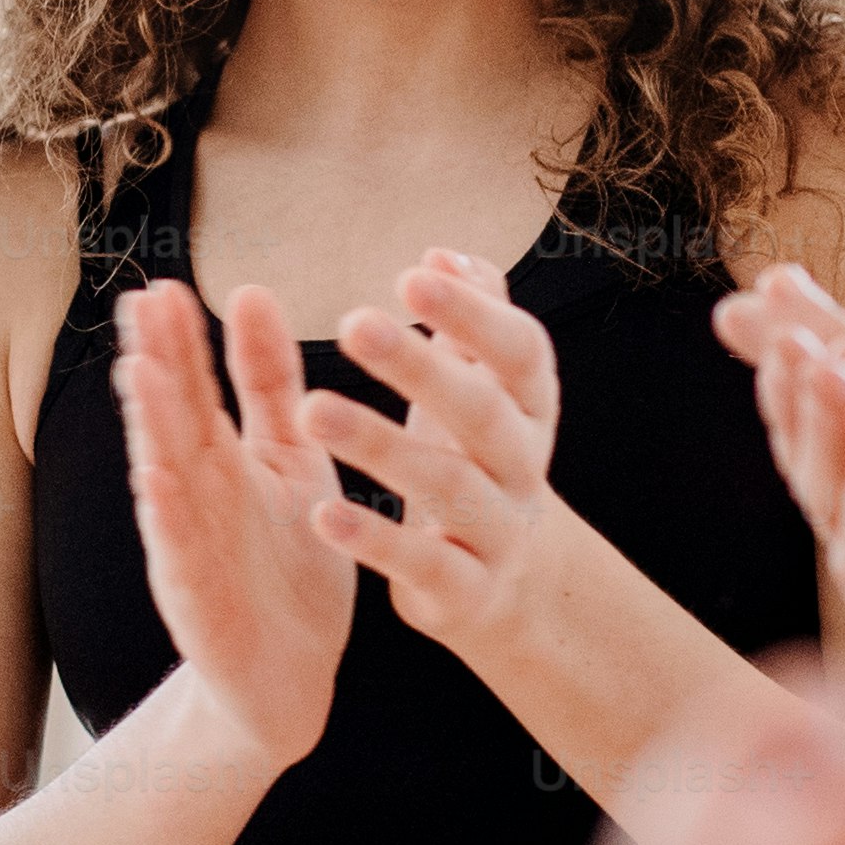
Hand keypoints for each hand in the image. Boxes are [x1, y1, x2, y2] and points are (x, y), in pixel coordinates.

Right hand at [114, 277, 356, 763]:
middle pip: (172, 418)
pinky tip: (157, 478)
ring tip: (141, 373)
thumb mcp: (292, 460)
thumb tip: (251, 291)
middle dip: (157, 362)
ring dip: (151, 426)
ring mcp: (190, 545)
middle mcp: (197, 494)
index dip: (182, 339)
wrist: (292, 677)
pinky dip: (167, 515)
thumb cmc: (289, 565)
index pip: (198, 386)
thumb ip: (271, 386)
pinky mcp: (197, 599)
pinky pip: (180, 552)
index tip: (165, 286)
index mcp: (224, 458)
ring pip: (165, 475)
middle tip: (141, 304)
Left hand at [298, 249, 582, 660]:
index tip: (413, 273)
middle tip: (353, 323)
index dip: (473, 314)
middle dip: (421, 366)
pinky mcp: (466, 590)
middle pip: (483, 411)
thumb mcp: (484, 391)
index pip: (520, 352)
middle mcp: (525, 466)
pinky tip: (321, 512)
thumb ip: (472, 322)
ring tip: (312, 411)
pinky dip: (374, 540)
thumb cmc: (478, 461)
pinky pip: (423, 563)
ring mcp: (500, 531)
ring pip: (449, 485)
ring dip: (381, 446)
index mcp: (531, 407)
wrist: (510, 583)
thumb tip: (447, 254)